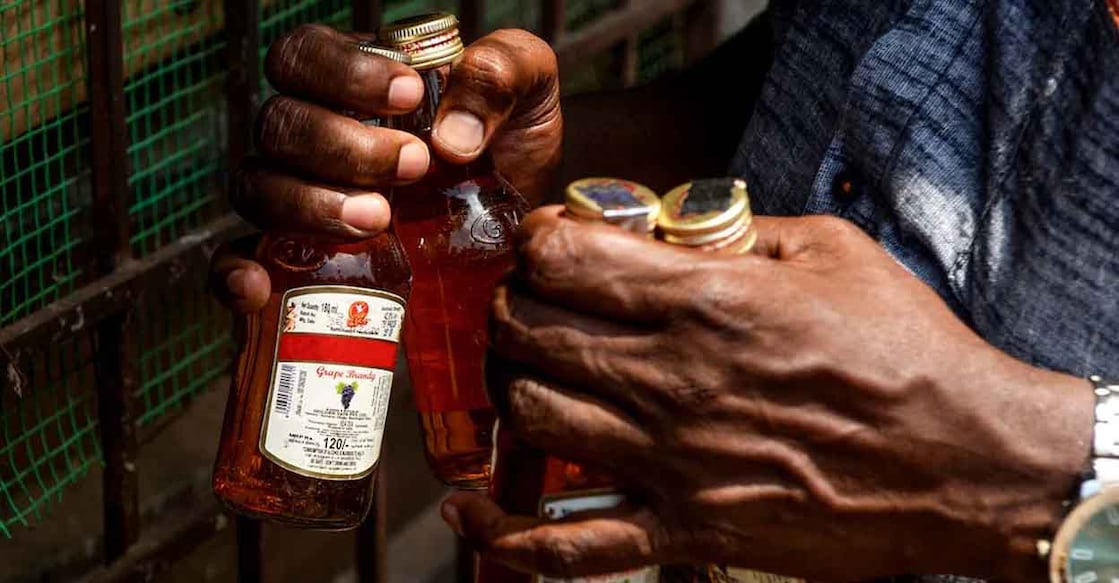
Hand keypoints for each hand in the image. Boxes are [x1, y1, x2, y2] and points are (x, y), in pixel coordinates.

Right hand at [211, 24, 560, 310]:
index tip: (409, 96)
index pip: (303, 55)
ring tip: (378, 218)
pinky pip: (234, 260)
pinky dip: (233, 273)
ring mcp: (299, 195)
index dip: (342, 72)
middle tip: (413, 166)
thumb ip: (501, 74)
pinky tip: (258, 289)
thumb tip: (451, 136)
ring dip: (308, 202)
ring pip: (258, 185)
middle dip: (343, 146)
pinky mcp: (298, 257)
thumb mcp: (529, 91)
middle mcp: (313, 134)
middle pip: (282, 124)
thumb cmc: (513, 141)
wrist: (522, 220)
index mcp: (352, 81)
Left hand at [446, 208, 1093, 581]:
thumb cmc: (908, 350)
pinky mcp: (685, 531)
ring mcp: (671, 462)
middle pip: (530, 332)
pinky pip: (571, 548)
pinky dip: (506, 537)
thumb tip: (671, 224)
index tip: (544, 243)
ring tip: (523, 375)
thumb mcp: (833, 252)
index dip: (535, 242)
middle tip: (525, 303)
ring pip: (531, 419)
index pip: (564, 260)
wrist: (967, 463)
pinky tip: (471, 512)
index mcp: (707, 300)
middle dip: (510, 307)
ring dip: (508, 390)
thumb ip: (742, 229)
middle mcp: (672, 378)